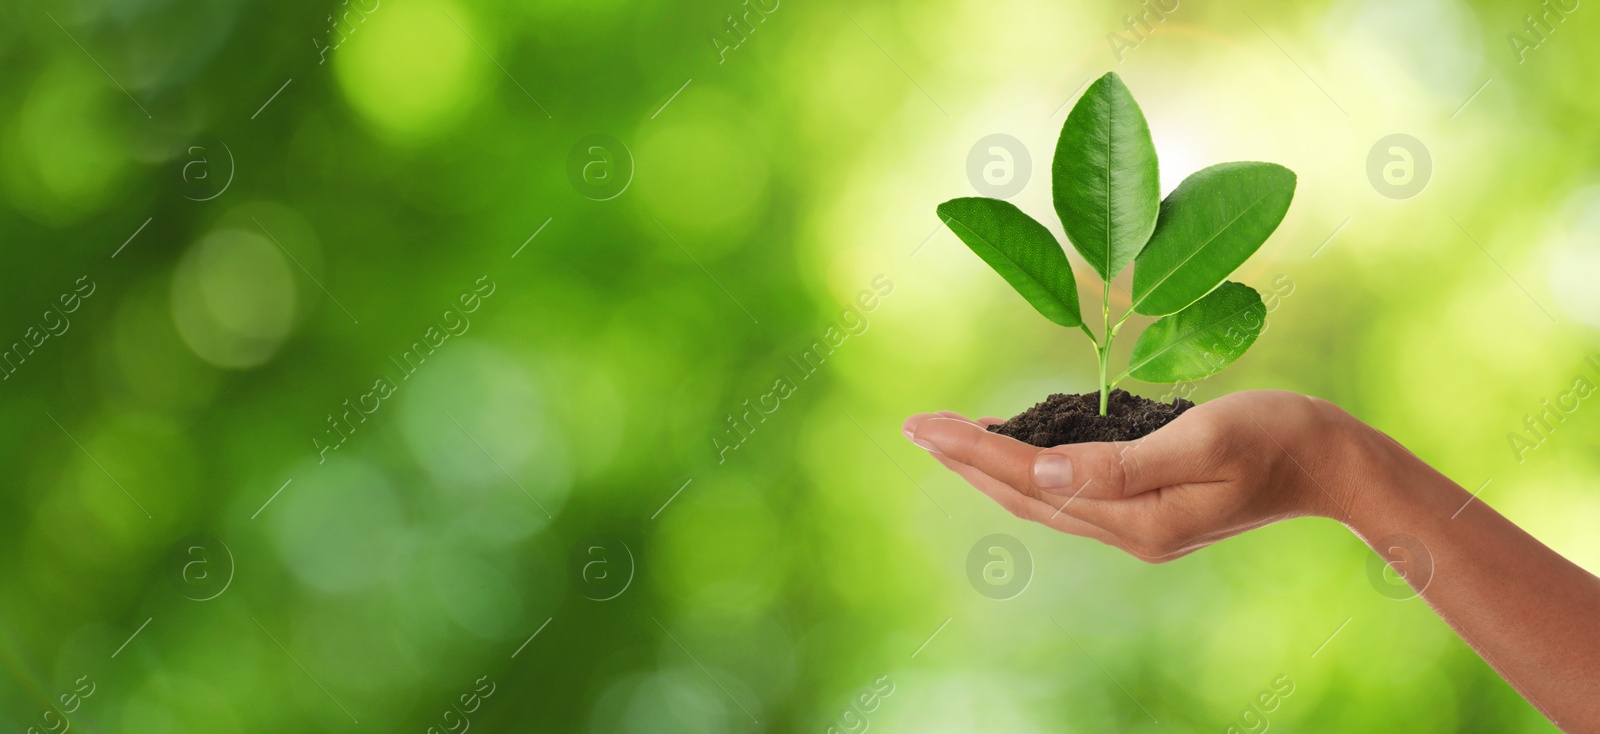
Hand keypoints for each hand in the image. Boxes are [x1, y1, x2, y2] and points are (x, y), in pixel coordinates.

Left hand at [904, 390, 1374, 561]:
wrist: (1333, 464)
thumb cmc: (1276, 436)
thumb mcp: (1203, 439)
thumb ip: (1123, 462)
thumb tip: (1042, 466)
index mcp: (1137, 518)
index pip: (1032, 479)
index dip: (973, 450)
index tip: (924, 425)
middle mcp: (1129, 530)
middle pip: (1025, 494)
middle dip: (965, 460)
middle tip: (914, 427)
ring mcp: (1138, 525)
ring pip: (1042, 497)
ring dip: (991, 467)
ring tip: (946, 438)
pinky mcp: (1147, 510)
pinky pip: (1070, 491)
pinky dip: (1032, 468)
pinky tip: (1016, 446)